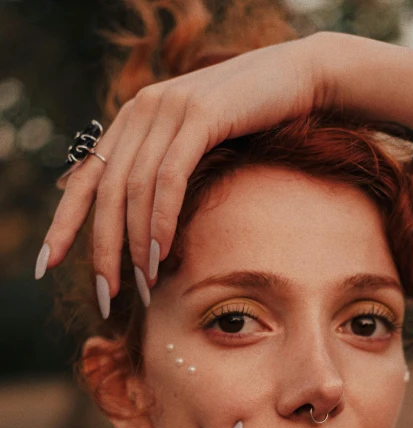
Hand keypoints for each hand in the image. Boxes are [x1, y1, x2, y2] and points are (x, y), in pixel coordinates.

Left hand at [39, 33, 329, 299]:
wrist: (297, 77)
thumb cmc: (250, 121)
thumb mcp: (196, 145)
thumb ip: (162, 169)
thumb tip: (139, 220)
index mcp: (133, 119)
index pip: (87, 177)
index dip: (63, 222)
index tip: (47, 264)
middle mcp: (142, 110)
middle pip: (107, 191)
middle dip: (102, 249)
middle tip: (104, 296)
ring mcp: (168, 108)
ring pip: (136, 189)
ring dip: (136, 245)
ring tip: (142, 287)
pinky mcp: (200, 114)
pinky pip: (169, 177)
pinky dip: (161, 219)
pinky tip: (161, 253)